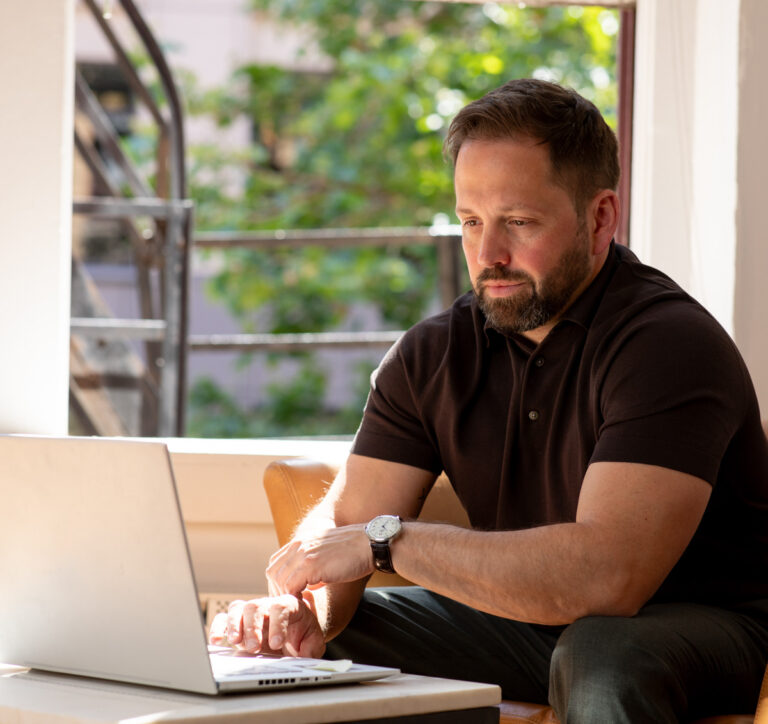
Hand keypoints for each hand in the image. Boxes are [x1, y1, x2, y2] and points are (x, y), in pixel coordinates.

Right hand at [208, 593, 325, 657]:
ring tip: (236, 642)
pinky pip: (224, 618)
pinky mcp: (238, 623)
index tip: (277, 643)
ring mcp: (251, 613)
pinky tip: (217, 641)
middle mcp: (268, 606)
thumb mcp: (313, 641)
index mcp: (289, 605)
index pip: (281, 607)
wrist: (296, 631)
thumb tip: (305, 657)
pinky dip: (219, 627)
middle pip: (256, 606)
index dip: (278, 624)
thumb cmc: (303, 634)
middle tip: (255, 647)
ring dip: (235, 625)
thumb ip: (312, 648)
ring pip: (238, 609)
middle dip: (253, 627)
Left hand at [267, 524, 373, 596]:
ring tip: (298, 606)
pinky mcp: (312, 565)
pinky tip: (306, 604)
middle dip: (277, 591)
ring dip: (286, 596)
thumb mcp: (327, 555)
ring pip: (279, 580)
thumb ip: (314, 565)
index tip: (288, 596)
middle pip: (273, 571)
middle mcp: (299, 545)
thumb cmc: (355, 552)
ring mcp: (304, 554)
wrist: (371, 543)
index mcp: (302, 541)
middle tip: (290, 605)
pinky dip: (294, 598)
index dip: (278, 581)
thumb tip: (308, 585)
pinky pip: (291, 586)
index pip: (276, 562)